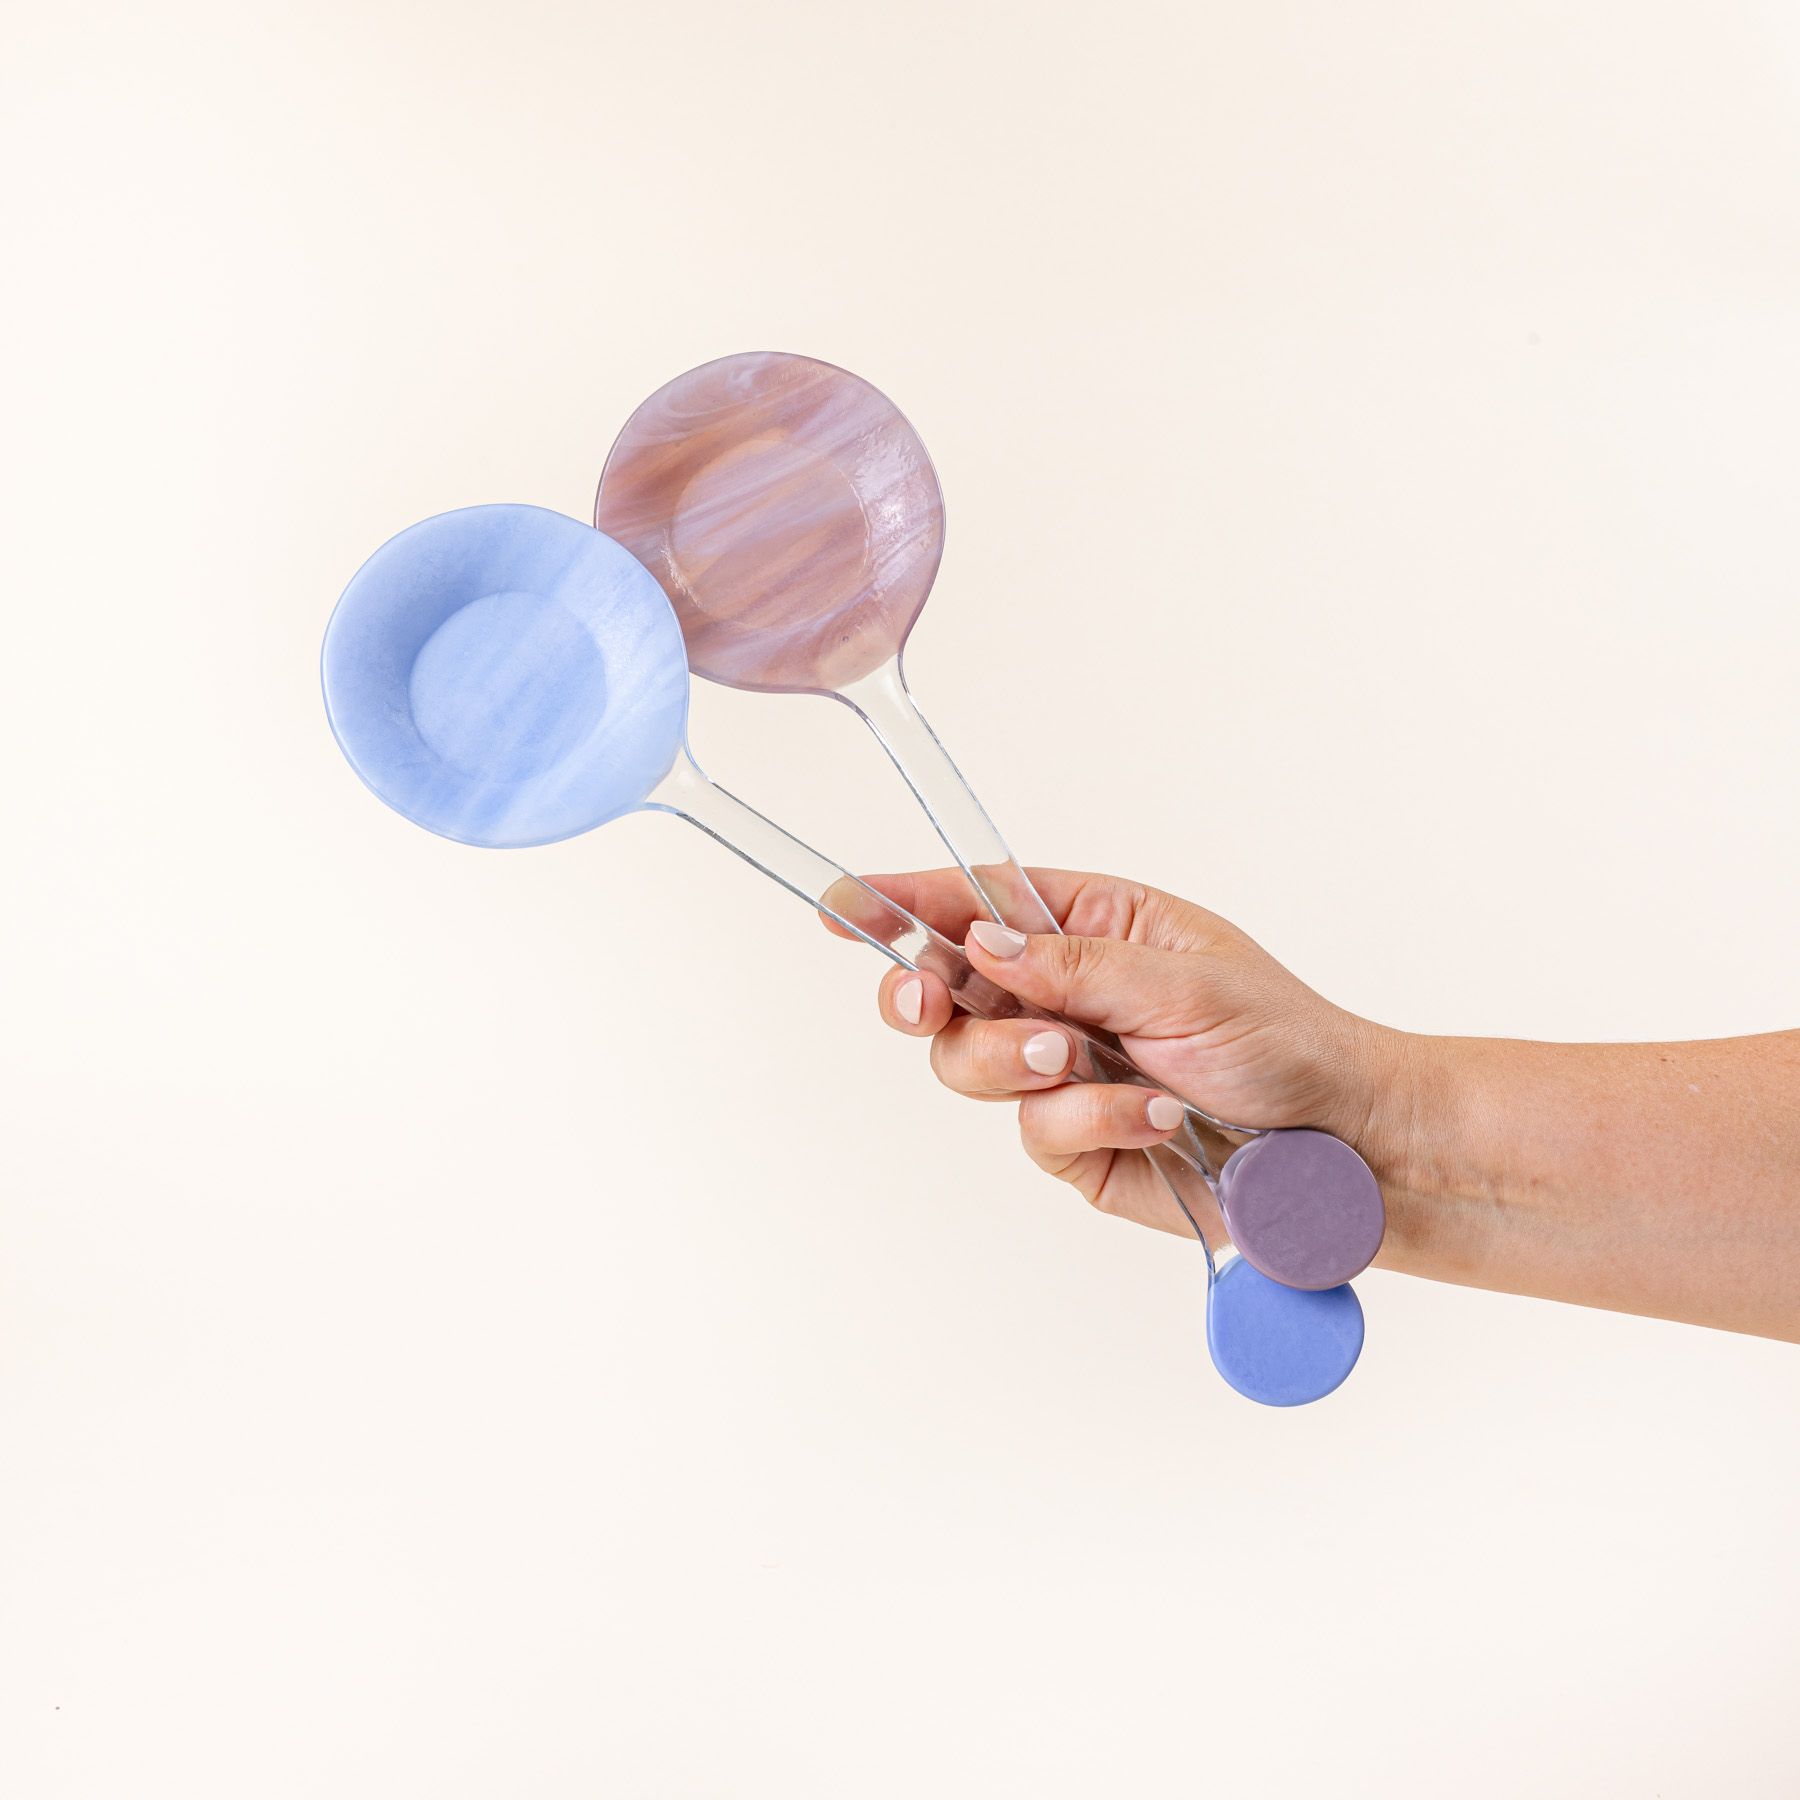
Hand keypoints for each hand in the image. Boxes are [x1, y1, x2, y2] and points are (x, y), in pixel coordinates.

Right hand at [836, 868, 1403, 1238]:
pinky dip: (1088, 1121)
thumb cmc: (1285, 1041)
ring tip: (1085, 1062)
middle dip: (925, 992)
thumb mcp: (1184, 979)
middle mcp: (1064, 996)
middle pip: (945, 988)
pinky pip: (1033, 1131)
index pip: (979, 905)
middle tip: (927, 997)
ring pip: (969, 1064)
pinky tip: (1152, 1116)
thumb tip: (978, 941)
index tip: (843, 903)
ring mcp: (1063, 1073)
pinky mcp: (1075, 1143)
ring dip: (1018, 1061)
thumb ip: (1072, 964)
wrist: (1338, 1151)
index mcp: (1094, 928)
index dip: (907, 902)